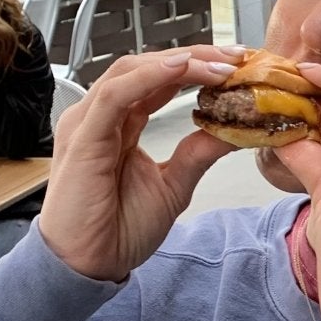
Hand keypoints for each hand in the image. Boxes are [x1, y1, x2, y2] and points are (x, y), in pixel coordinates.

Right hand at [36, 46, 243, 281]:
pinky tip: (181, 69)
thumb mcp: (173, 185)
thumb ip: (198, 154)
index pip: (160, 81)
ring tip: (220, 63)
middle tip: (238, 56)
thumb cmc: (117, 229)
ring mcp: (89, 123)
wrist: (88, 264)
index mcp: (121, 124)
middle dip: (195, 57)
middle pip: (148, 68)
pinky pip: (116, 95)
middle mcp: (102, 116)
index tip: (238, 65)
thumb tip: (233, 131)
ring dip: (180, 63)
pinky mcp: (82, 137)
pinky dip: (149, 78)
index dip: (197, 68)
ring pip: (133, 72)